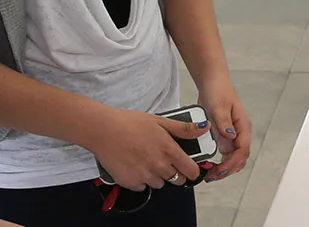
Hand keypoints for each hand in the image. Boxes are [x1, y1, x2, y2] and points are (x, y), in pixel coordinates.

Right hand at [87, 109, 206, 190]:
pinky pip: (142, 187)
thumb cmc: (131, 123)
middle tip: (165, 161)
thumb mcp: (161, 121)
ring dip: (157, 176)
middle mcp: (159, 167)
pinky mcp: (130, 182)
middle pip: (176, 180)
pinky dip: (141, 180)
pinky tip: (135, 166)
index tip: (190, 168)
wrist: (103, 130)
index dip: (193, 171)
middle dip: (175, 173)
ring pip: (159, 184)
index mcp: (170, 151)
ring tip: (147, 161)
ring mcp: (144, 176)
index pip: (191, 171)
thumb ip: (184, 129)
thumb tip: (205, 127)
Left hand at [198, 78, 253, 180]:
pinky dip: (218, 162)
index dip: (232, 163)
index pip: (242, 151)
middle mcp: (240, 133)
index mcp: (242, 126)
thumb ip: (224, 122)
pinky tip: (208, 164)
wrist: (212, 82)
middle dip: (227, 170)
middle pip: (239, 158)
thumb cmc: (218, 91)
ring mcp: (232, 135)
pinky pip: (224, 153)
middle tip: (211, 176)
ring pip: (233, 158)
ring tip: (209, 174)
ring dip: (223, 168)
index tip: (219, 171)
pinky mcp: (224, 135)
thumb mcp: (219, 106)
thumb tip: (231, 137)